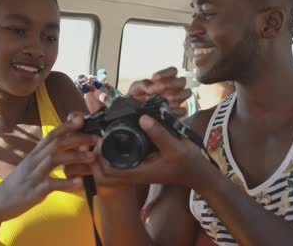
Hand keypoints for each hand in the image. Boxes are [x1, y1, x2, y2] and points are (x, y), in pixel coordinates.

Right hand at [0, 114, 97, 223]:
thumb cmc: (21, 183)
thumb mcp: (33, 166)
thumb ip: (48, 156)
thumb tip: (68, 147)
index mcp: (35, 154)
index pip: (51, 134)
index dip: (67, 125)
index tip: (82, 118)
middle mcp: (34, 161)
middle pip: (56, 143)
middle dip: (77, 138)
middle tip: (97, 138)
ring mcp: (33, 175)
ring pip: (54, 160)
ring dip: (75, 157)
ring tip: (93, 157)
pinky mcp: (34, 191)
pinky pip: (51, 185)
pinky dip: (67, 183)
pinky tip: (81, 183)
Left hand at [90, 115, 210, 190]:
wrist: (197, 173)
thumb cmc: (187, 162)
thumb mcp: (176, 146)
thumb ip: (159, 133)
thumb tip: (141, 117)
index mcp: (139, 173)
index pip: (107, 173)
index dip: (99, 157)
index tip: (102, 138)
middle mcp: (134, 174)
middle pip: (103, 174)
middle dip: (96, 158)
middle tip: (98, 137)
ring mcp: (136, 172)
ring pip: (110, 169)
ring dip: (103, 156)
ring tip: (104, 137)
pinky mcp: (140, 166)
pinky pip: (119, 163)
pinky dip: (113, 154)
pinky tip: (117, 138)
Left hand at [128, 67, 191, 117]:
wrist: (135, 113)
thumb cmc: (137, 97)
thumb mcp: (136, 88)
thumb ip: (143, 84)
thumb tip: (152, 87)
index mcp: (166, 79)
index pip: (173, 71)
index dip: (166, 72)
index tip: (154, 77)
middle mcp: (175, 88)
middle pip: (182, 80)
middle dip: (171, 84)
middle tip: (160, 88)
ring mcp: (178, 100)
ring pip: (187, 93)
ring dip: (176, 95)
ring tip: (164, 98)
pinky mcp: (178, 113)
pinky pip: (183, 110)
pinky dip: (175, 109)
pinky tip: (166, 109)